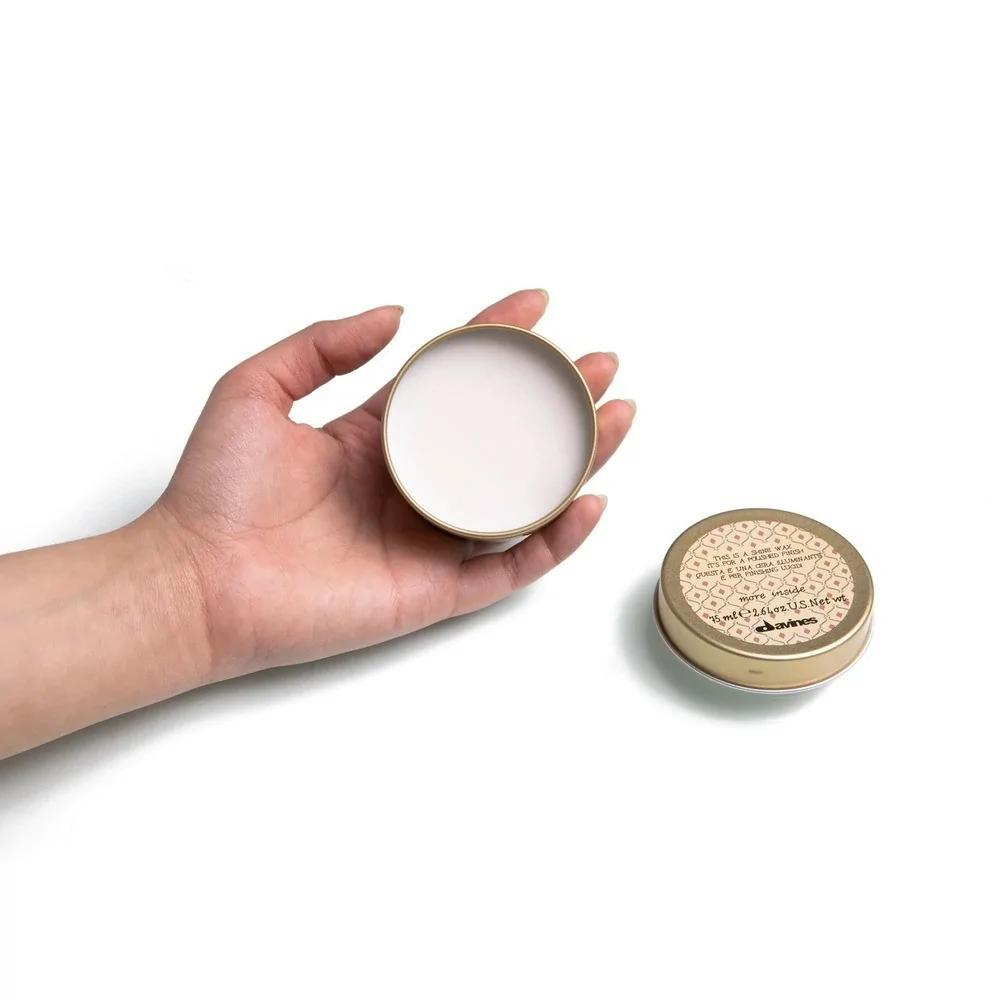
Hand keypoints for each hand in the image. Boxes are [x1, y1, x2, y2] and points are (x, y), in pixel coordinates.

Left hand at [156, 289, 635, 677]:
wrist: (198, 581)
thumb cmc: (217, 490)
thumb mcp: (258, 386)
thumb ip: (325, 344)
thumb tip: (397, 314)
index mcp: (378, 437)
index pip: (454, 380)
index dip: (496, 339)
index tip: (536, 305)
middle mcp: (414, 484)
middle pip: (506, 436)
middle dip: (558, 397)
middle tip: (600, 364)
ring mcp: (429, 537)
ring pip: (523, 498)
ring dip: (577, 459)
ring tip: (617, 418)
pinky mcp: (436, 590)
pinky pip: (511, 565)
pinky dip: (555, 539)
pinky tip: (588, 501)